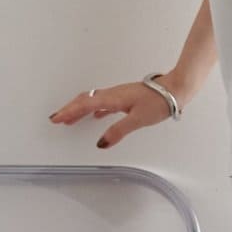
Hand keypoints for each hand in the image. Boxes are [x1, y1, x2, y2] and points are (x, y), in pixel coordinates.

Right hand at [48, 77, 179, 149]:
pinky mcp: (125, 97)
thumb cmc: (160, 101)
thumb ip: (118, 131)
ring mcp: (119, 95)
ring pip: (93, 101)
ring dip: (79, 108)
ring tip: (70, 118)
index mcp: (113, 98)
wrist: (175, 90)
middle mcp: (113, 94)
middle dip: (69, 109)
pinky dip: (94, 108)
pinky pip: (103, 102)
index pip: (85, 105)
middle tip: (57, 118)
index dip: (69, 112)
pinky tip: (96, 115)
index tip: (57, 118)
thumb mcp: (138, 120)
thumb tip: (102, 142)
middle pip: (85, 100)